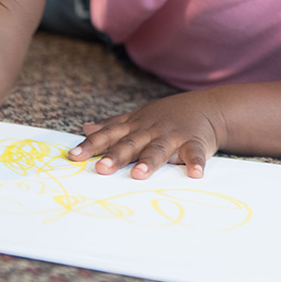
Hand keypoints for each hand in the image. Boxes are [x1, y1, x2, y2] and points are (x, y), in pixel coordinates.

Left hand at [67, 91, 227, 179]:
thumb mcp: (137, 117)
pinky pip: (194, 154)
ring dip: (149, 162)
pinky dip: (195, 163)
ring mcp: (173, 136)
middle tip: (102, 169)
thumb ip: (112, 125)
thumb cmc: (166, 117)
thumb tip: (85, 128)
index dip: (91, 145)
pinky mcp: (194, 143)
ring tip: (138, 174)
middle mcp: (151, 130)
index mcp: (135, 126)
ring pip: (159, 149)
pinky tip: (194, 174)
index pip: (109, 135)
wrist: (206, 107)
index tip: (73, 156)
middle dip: (116, 156)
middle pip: (131, 144)